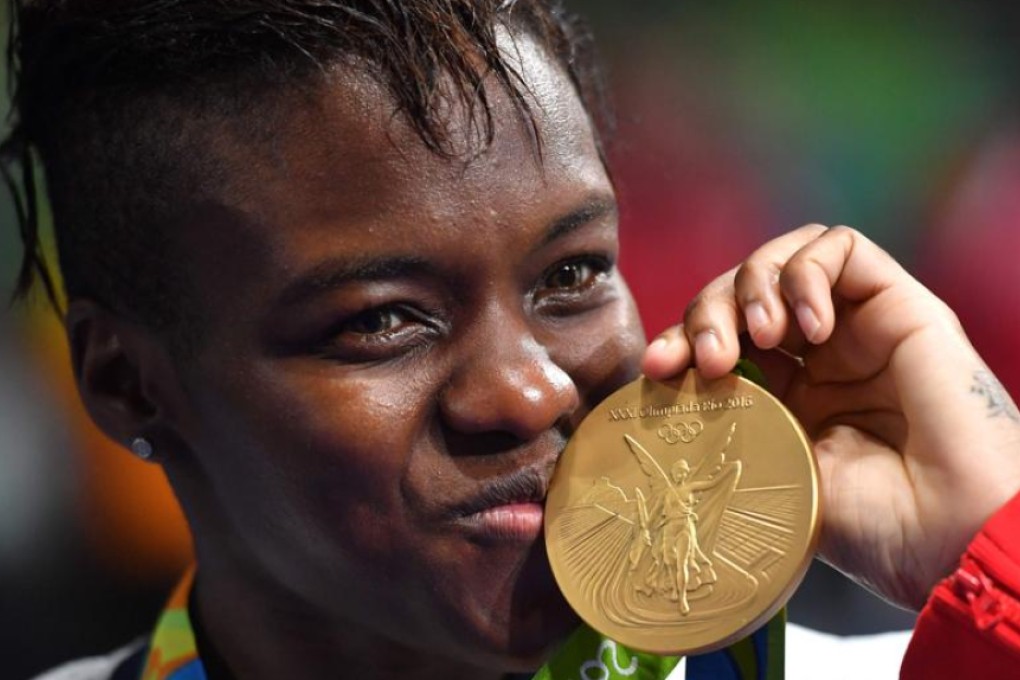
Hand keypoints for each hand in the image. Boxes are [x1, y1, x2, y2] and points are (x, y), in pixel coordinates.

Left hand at [642, 224, 1019, 609]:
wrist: (950, 534)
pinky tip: (810, 328)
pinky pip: (842, 248)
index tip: (655, 370)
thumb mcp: (771, 470)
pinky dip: (807, 274)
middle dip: (707, 314)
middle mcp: (817, 358)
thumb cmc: (869, 524)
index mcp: (784, 397)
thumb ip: (725, 421)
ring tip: (760, 339)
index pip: (715, 339)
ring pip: (783, 261)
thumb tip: (662, 389)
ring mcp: (856, 328)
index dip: (677, 343)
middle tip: (710, 360)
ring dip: (752, 287)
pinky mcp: (899, 304)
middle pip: (739, 294)